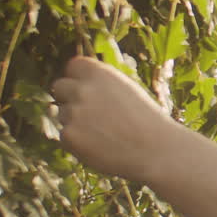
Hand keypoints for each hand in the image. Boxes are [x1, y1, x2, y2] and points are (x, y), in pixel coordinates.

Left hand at [50, 56, 181, 181]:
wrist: (157, 151)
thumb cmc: (148, 122)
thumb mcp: (128, 90)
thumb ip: (102, 85)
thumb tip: (80, 85)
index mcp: (100, 74)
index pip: (73, 66)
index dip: (78, 78)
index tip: (84, 88)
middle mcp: (83, 89)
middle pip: (60, 87)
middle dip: (69, 98)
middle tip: (88, 114)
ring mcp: (74, 113)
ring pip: (63, 115)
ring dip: (76, 123)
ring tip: (105, 135)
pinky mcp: (69, 136)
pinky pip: (65, 136)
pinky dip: (78, 143)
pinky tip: (101, 147)